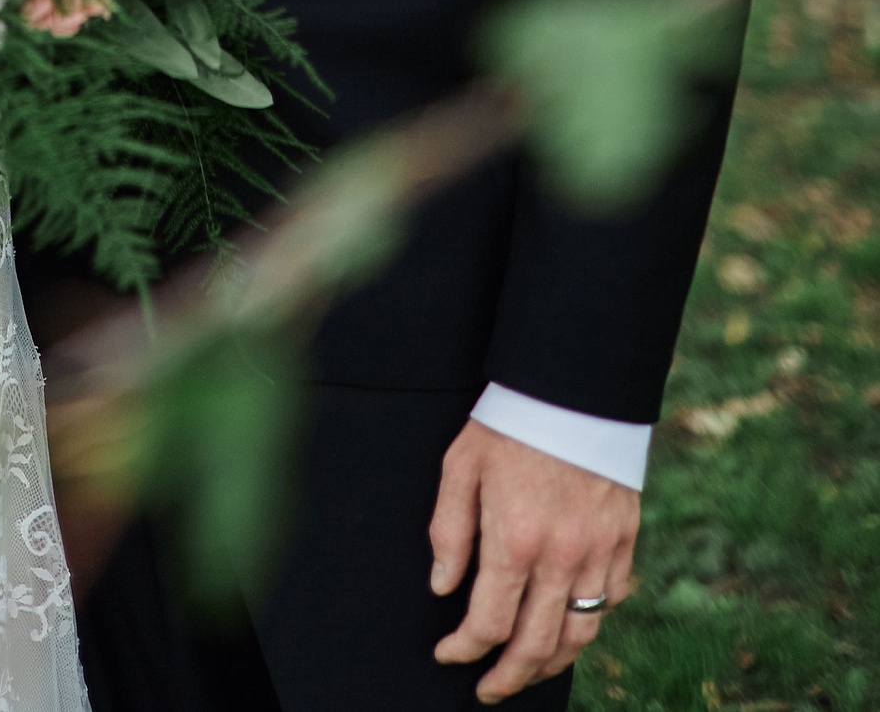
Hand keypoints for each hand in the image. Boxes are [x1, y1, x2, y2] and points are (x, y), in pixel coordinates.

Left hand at [429, 421, 637, 700]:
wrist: (573, 385)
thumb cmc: (507, 422)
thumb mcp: (461, 466)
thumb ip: (449, 532)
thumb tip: (442, 589)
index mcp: (515, 542)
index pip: (488, 624)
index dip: (464, 650)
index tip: (448, 655)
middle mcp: (561, 558)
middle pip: (536, 646)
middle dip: (507, 677)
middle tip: (486, 689)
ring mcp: (599, 553)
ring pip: (579, 635)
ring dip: (550, 664)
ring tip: (526, 672)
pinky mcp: (624, 540)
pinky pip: (611, 600)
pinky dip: (589, 622)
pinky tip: (568, 624)